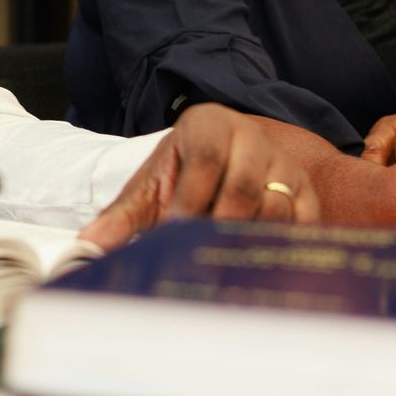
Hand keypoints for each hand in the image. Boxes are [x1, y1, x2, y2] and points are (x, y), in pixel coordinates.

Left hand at [79, 103, 317, 249]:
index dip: (190, 198)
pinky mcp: (307, 194)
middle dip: (220, 224)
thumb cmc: (182, 173)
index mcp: (209, 126)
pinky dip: (281, 248)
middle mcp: (252, 139)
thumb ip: (122, 216)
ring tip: (224, 267)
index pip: (205, 159)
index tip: (174, 231)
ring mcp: (284, 166)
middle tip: (200, 256)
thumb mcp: (151, 187)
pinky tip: (257, 269)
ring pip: (275, 208)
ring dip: (249, 239)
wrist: (224, 158)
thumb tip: (88, 246)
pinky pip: (302, 225)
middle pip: (244, 187)